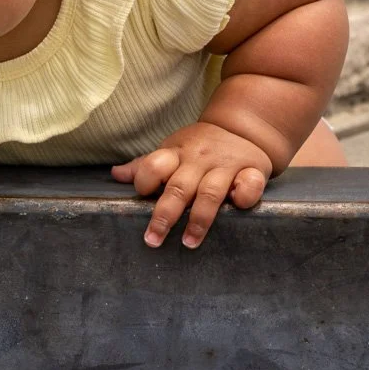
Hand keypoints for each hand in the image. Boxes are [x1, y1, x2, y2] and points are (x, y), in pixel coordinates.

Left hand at [111, 122, 271, 248]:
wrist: (243, 127)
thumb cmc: (199, 146)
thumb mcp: (172, 150)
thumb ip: (146, 165)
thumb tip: (116, 175)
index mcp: (176, 153)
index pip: (154, 165)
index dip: (145, 181)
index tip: (142, 197)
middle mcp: (199, 159)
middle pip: (179, 187)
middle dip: (164, 215)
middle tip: (153, 239)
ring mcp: (225, 165)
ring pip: (210, 193)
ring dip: (199, 220)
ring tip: (188, 243)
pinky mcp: (252, 170)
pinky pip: (250, 184)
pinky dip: (244, 195)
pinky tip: (236, 206)